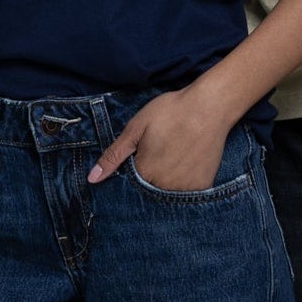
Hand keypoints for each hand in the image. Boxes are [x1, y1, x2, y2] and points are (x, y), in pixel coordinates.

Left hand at [88, 84, 231, 191]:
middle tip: (160, 153)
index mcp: (144, 174)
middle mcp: (164, 187)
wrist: (210, 106)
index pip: (127, 187)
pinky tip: (185, 164)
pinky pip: (187, 194)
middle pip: (148, 193)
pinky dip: (183, 184)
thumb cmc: (170, 113)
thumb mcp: (135, 129)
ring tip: (172, 157)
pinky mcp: (203, 186)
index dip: (130, 174)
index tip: (138, 158)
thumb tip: (92, 179)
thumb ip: (114, 156)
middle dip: (147, 179)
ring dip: (165, 183)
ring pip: (167, 194)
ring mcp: (186, 189)